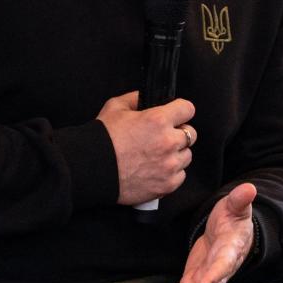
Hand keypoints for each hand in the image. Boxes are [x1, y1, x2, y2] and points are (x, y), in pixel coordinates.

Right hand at [97, 91, 196, 205]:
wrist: (91, 169)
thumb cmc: (101, 138)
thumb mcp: (115, 107)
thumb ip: (135, 99)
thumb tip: (146, 98)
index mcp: (158, 120)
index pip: (188, 109)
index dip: (180, 110)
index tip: (176, 115)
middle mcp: (168, 142)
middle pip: (191, 134)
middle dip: (178, 133)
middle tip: (161, 137)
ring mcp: (169, 165)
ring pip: (187, 156)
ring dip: (176, 154)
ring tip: (156, 155)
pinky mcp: (167, 184)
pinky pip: (180, 175)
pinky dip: (171, 173)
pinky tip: (155, 170)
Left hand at [155, 182, 256, 282]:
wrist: (230, 233)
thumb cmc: (233, 219)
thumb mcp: (235, 207)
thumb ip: (240, 200)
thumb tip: (249, 188)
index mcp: (230, 251)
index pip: (224, 264)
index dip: (215, 274)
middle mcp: (220, 269)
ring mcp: (207, 277)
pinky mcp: (194, 279)